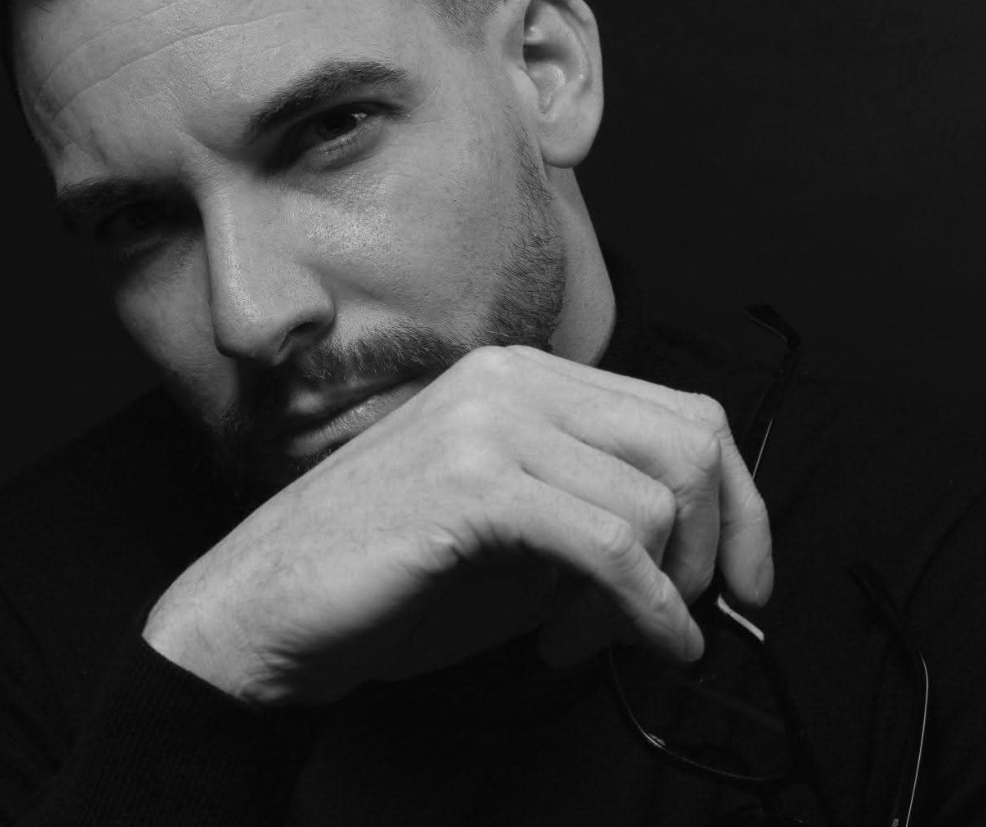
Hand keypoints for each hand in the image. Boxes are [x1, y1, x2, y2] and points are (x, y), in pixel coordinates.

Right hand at [143, 345, 771, 704]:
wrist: (273, 602)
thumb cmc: (393, 570)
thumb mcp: (517, 527)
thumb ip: (598, 513)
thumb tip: (701, 556)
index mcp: (524, 377)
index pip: (681, 412)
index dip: (740, 500)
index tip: (747, 576)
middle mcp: (512, 379)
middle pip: (688, 441)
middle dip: (715, 545)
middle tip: (682, 615)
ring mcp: (490, 422)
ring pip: (655, 499)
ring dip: (652, 594)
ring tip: (589, 637)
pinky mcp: (472, 483)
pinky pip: (610, 546)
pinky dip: (646, 609)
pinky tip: (636, 644)